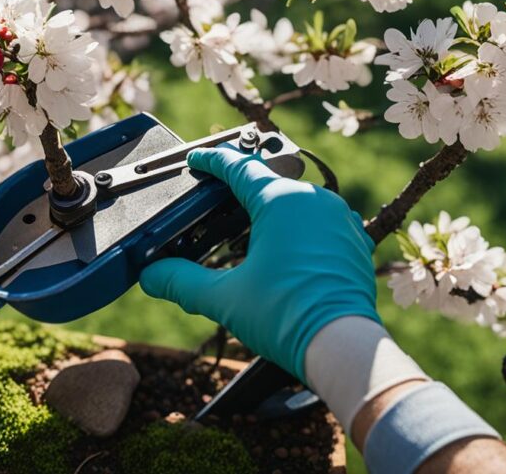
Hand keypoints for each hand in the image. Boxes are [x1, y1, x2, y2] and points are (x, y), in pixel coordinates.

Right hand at [140, 146, 379, 381]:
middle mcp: (313, 199)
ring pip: (298, 200)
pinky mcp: (354, 240)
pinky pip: (321, 222)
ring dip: (274, 208)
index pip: (238, 167)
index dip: (212, 161)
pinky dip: (301, 228)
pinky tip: (287, 248)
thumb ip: (182, 281)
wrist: (342, 345)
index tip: (197, 159)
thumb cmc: (286, 317)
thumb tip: (150, 276)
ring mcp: (340, 218)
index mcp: (280, 200)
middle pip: (268, 181)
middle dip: (242, 189)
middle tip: (217, 199)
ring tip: (250, 227)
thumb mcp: (223, 298)